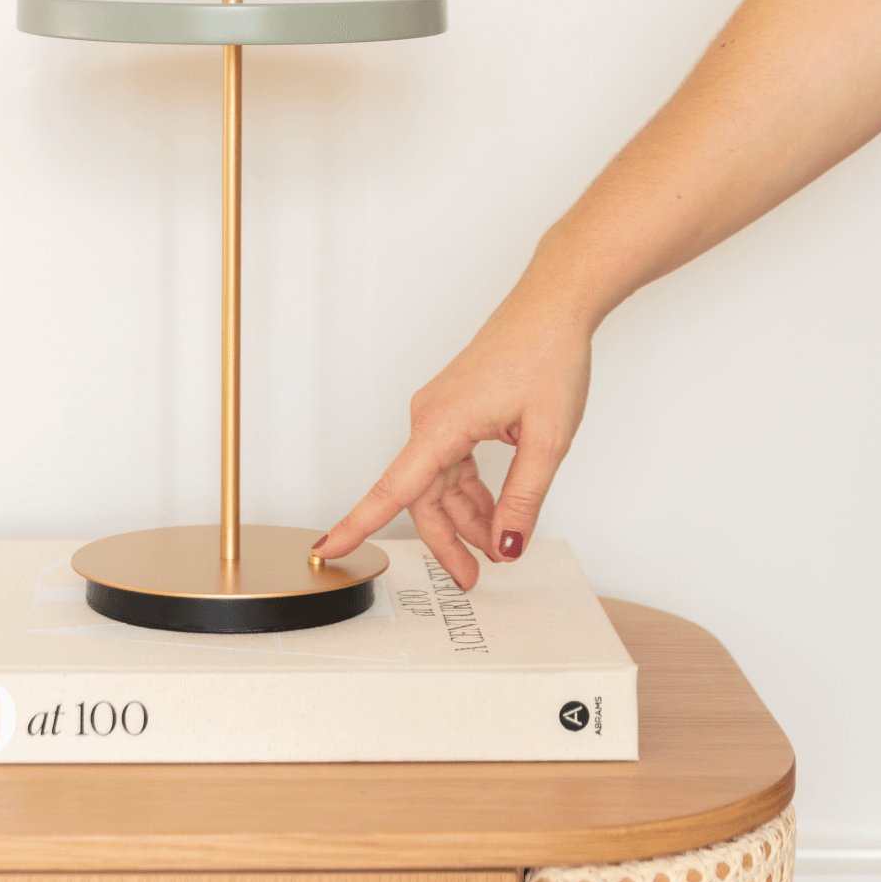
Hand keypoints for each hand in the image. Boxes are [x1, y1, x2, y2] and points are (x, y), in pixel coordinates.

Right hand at [317, 270, 593, 588]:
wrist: (552, 306)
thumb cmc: (547, 354)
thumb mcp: (547, 438)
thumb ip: (524, 498)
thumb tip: (507, 544)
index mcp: (442, 424)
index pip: (392, 488)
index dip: (358, 524)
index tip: (328, 550)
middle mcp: (431, 417)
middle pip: (422, 496)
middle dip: (447, 539)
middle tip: (474, 575)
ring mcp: (440, 412)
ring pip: (440, 482)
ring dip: (466, 516)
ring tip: (501, 542)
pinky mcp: (454, 408)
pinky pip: (452, 461)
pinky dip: (472, 490)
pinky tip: (497, 508)